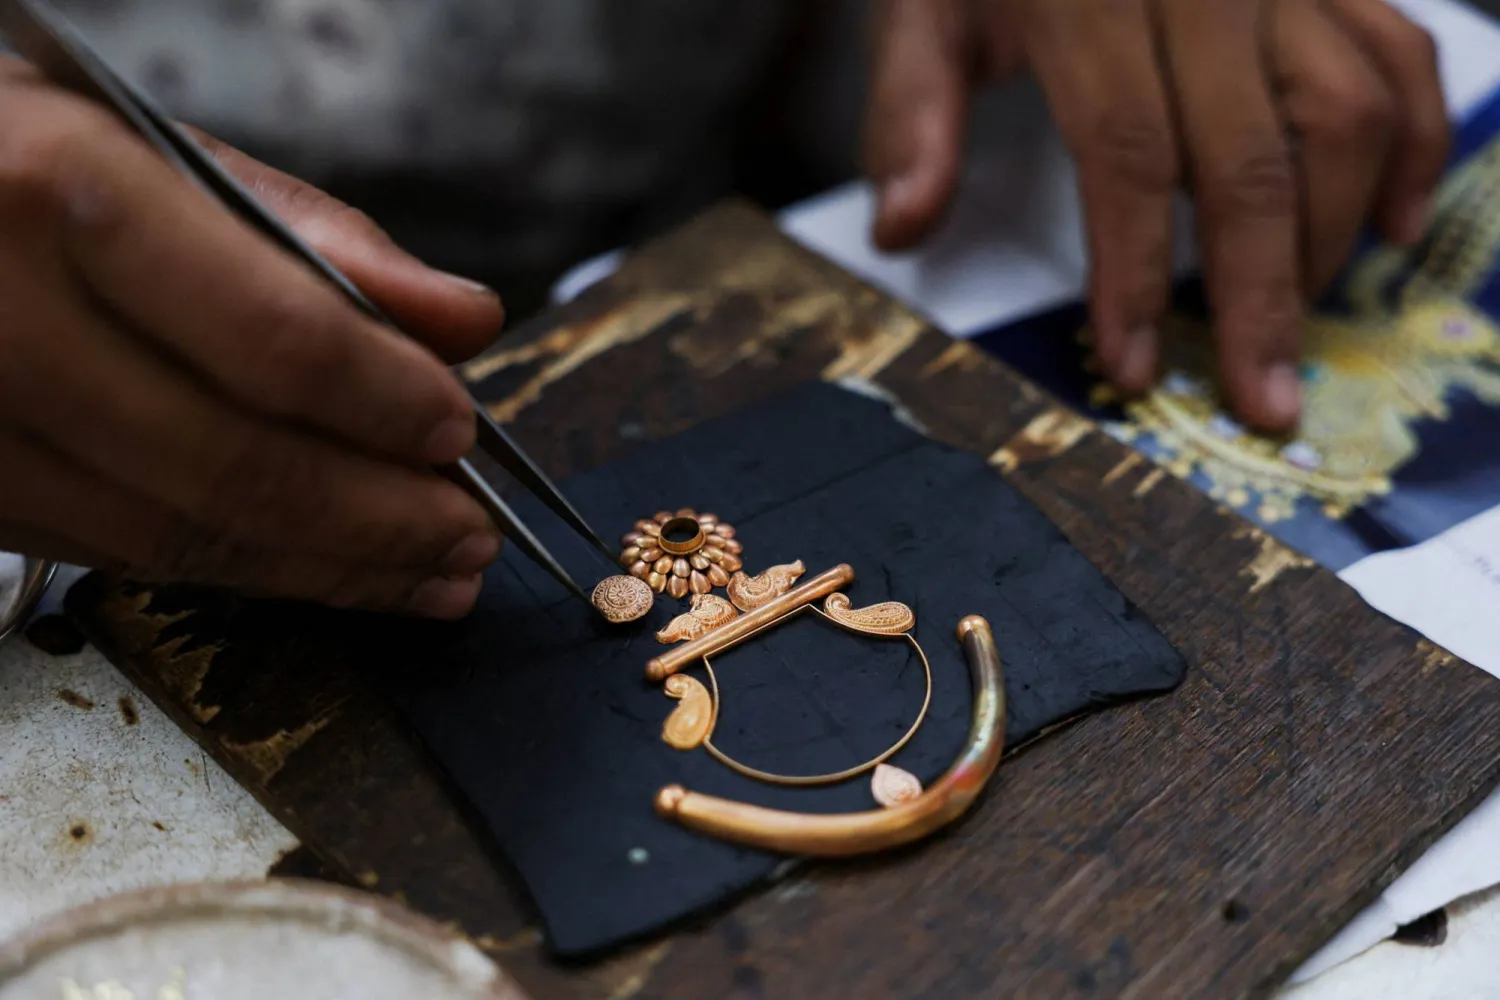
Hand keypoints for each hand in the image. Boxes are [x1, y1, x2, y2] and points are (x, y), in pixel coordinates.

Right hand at [0, 59, 505, 617]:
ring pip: (184, 536)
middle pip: (238, 464)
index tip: (461, 430)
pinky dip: (248, 570)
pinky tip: (328, 569)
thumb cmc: (14, 162)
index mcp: (61, 195)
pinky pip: (130, 556)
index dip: (384, 401)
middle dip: (382, 518)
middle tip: (472, 534)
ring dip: (332, 570)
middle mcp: (1, 322)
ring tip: (432, 575)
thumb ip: (315, 235)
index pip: (272, 337)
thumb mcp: (150, 148)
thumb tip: (464, 320)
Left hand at [865, 0, 1448, 430]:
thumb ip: (910, 111)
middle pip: (1248, 158)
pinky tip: (1387, 227)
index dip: (1131, 270)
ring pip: (1341, 112)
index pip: (1126, 152)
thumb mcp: (924, 7)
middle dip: (1257, 295)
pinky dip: (1412, 142)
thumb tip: (902, 229)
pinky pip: (1400, 52)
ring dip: (1328, 234)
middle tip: (1261, 401)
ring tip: (1291, 321)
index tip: (1133, 364)